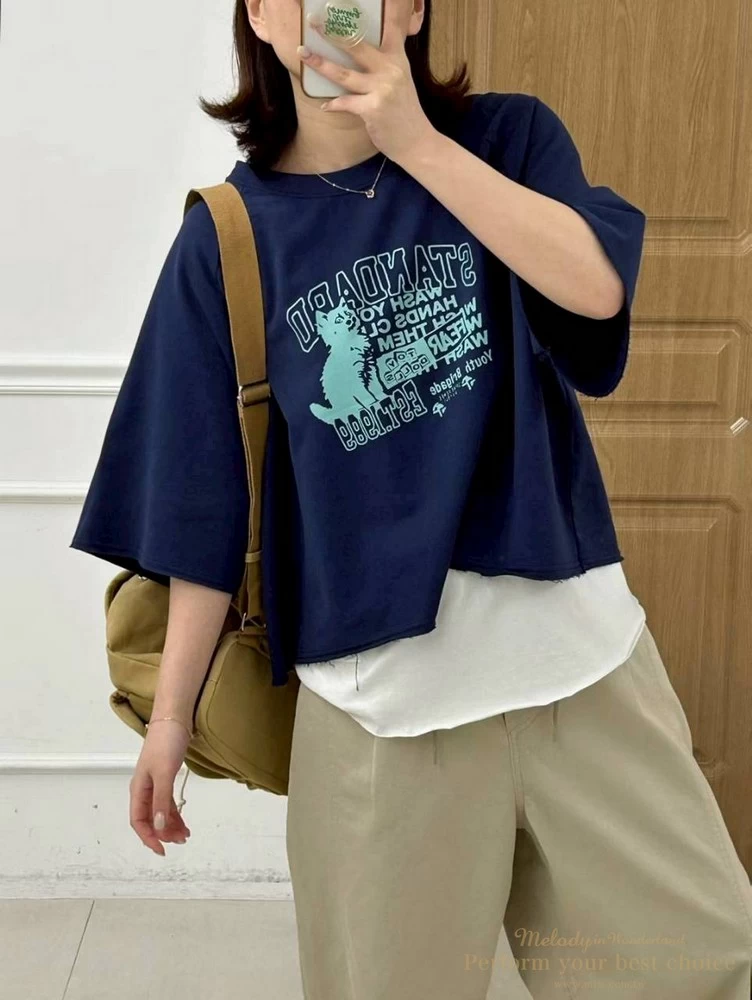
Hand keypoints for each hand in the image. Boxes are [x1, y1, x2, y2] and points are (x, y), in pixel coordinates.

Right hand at [130, 720, 191, 855]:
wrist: (174, 719)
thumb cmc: (166, 744)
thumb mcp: (164, 773)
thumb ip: (160, 801)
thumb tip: (157, 828)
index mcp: (138, 789)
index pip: (138, 821)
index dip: (148, 837)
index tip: (162, 850)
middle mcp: (144, 789)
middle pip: (150, 819)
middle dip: (163, 833)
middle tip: (181, 841)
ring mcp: (155, 783)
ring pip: (160, 812)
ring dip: (170, 825)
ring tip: (186, 835)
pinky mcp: (166, 777)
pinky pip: (167, 802)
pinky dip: (174, 813)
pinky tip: (184, 821)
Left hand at [298, 7, 436, 164]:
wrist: (417, 142)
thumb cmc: (404, 112)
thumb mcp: (401, 80)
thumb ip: (385, 63)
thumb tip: (360, 51)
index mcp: (397, 58)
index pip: (389, 27)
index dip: (377, 11)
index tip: (355, 3)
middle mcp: (390, 69)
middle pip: (356, 45)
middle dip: (331, 33)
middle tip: (312, 20)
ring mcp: (382, 89)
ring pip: (344, 73)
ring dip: (320, 63)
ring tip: (302, 53)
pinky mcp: (373, 109)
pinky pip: (346, 103)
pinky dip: (333, 105)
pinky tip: (325, 105)